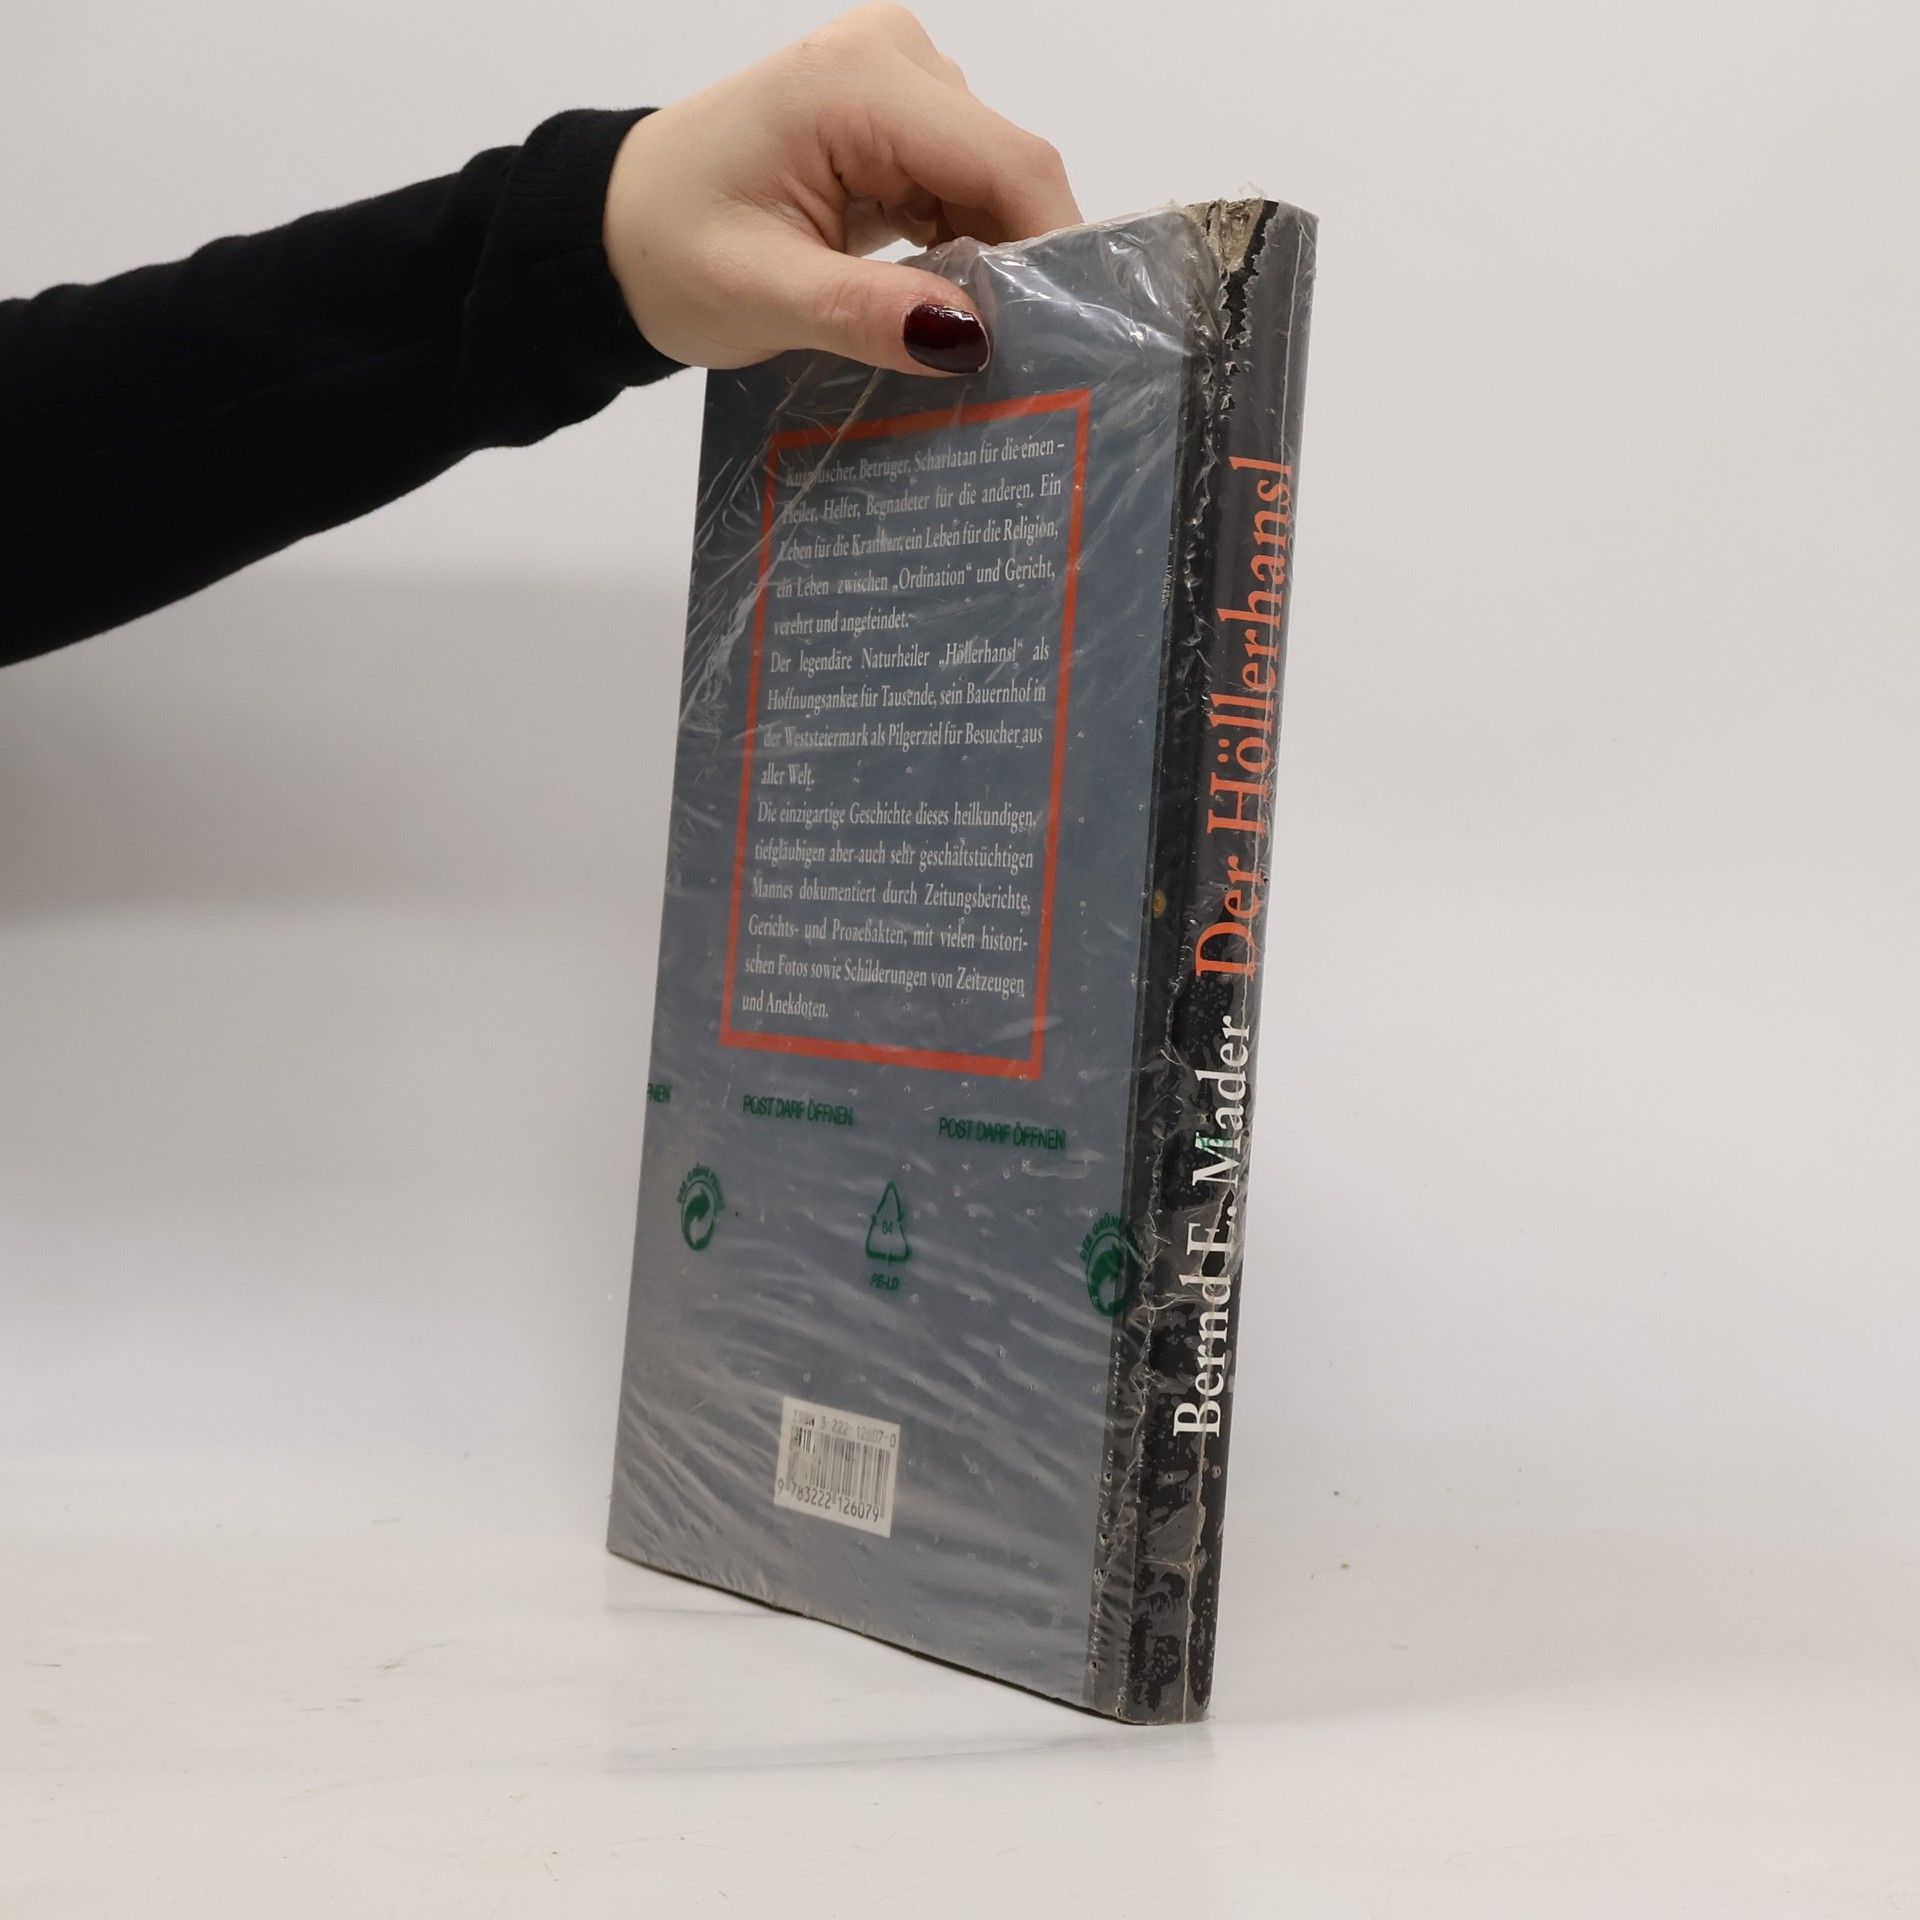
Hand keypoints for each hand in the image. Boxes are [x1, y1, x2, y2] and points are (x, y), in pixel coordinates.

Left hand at [602, 4, 1080, 377]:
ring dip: (993, 265)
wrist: (614, 228)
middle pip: (1009, 170)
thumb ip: (866, 314)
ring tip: (978, 347)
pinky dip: (964, 252)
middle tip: (1024, 366)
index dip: (1052, 249)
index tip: (1069, 340)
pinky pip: (962, 189)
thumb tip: (970, 337)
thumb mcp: (760, 296)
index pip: (1007, 161)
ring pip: (993, 185)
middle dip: (1022, 266)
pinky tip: (945, 308)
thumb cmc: (666, 252)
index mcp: (857, 84)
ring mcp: (896, 84)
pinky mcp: (894, 120)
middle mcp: (891, 61)